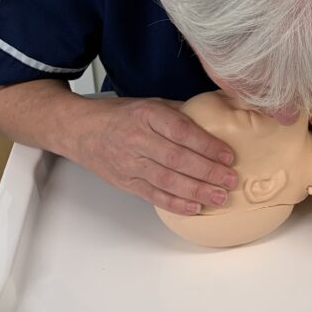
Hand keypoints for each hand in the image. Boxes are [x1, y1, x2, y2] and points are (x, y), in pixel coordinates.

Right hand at [73, 96, 237, 214]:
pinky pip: (154, 196)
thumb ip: (181, 112)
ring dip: (197, 191)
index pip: (182, 131)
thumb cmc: (121, 115)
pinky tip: (195, 207)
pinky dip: (176, 204)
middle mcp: (138, 140)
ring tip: (219, 197)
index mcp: (148, 115)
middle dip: (208, 172)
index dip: (207, 145)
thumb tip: (216, 116)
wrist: (82, 130)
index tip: (228, 155)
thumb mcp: (151, 103)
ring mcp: (131, 163)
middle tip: (230, 179)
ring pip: (167, 181)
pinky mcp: (127, 182)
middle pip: (177, 159)